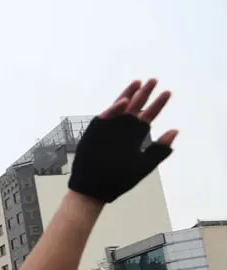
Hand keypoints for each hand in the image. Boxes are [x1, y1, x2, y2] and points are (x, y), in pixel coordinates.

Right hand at [68, 79, 176, 203]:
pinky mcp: (95, 131)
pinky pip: (105, 117)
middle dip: (144, 94)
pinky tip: (125, 101)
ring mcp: (109, 129)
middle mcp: (123, 129)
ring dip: (129, 94)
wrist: (96, 189)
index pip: (148, 116)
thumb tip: (175, 131)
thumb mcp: (145, 165)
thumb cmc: (119, 179)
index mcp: (135, 136)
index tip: (167, 92)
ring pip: (120, 107)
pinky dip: (114, 109)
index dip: (158, 105)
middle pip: (135, 107)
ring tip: (138, 83)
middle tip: (154, 80)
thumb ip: (159, 150)